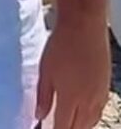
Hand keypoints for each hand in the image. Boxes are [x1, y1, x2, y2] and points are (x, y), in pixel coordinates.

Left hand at [35, 13, 109, 128]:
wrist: (84, 27)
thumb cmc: (61, 45)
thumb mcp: (45, 70)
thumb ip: (43, 95)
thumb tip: (39, 115)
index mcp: (71, 98)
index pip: (64, 126)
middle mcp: (89, 101)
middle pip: (80, 127)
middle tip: (57, 128)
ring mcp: (100, 95)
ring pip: (91, 121)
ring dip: (80, 126)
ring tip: (70, 125)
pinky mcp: (106, 87)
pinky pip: (99, 110)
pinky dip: (90, 117)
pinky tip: (83, 114)